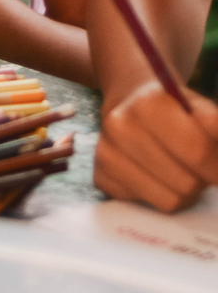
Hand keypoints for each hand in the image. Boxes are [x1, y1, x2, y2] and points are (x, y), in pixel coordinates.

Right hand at [94, 80, 217, 210]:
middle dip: (200, 180)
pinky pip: (146, 206)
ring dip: (182, 193)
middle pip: (185, 183)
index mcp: (148, 104)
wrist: (129, 100)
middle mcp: (119, 126)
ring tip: (178, 171)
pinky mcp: (100, 174)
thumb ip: (215, 130)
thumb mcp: (200, 108)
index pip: (198, 152)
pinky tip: (155, 175)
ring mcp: (105, 152)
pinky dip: (157, 195)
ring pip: (169, 201)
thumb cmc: (173, 108)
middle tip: (198, 167)